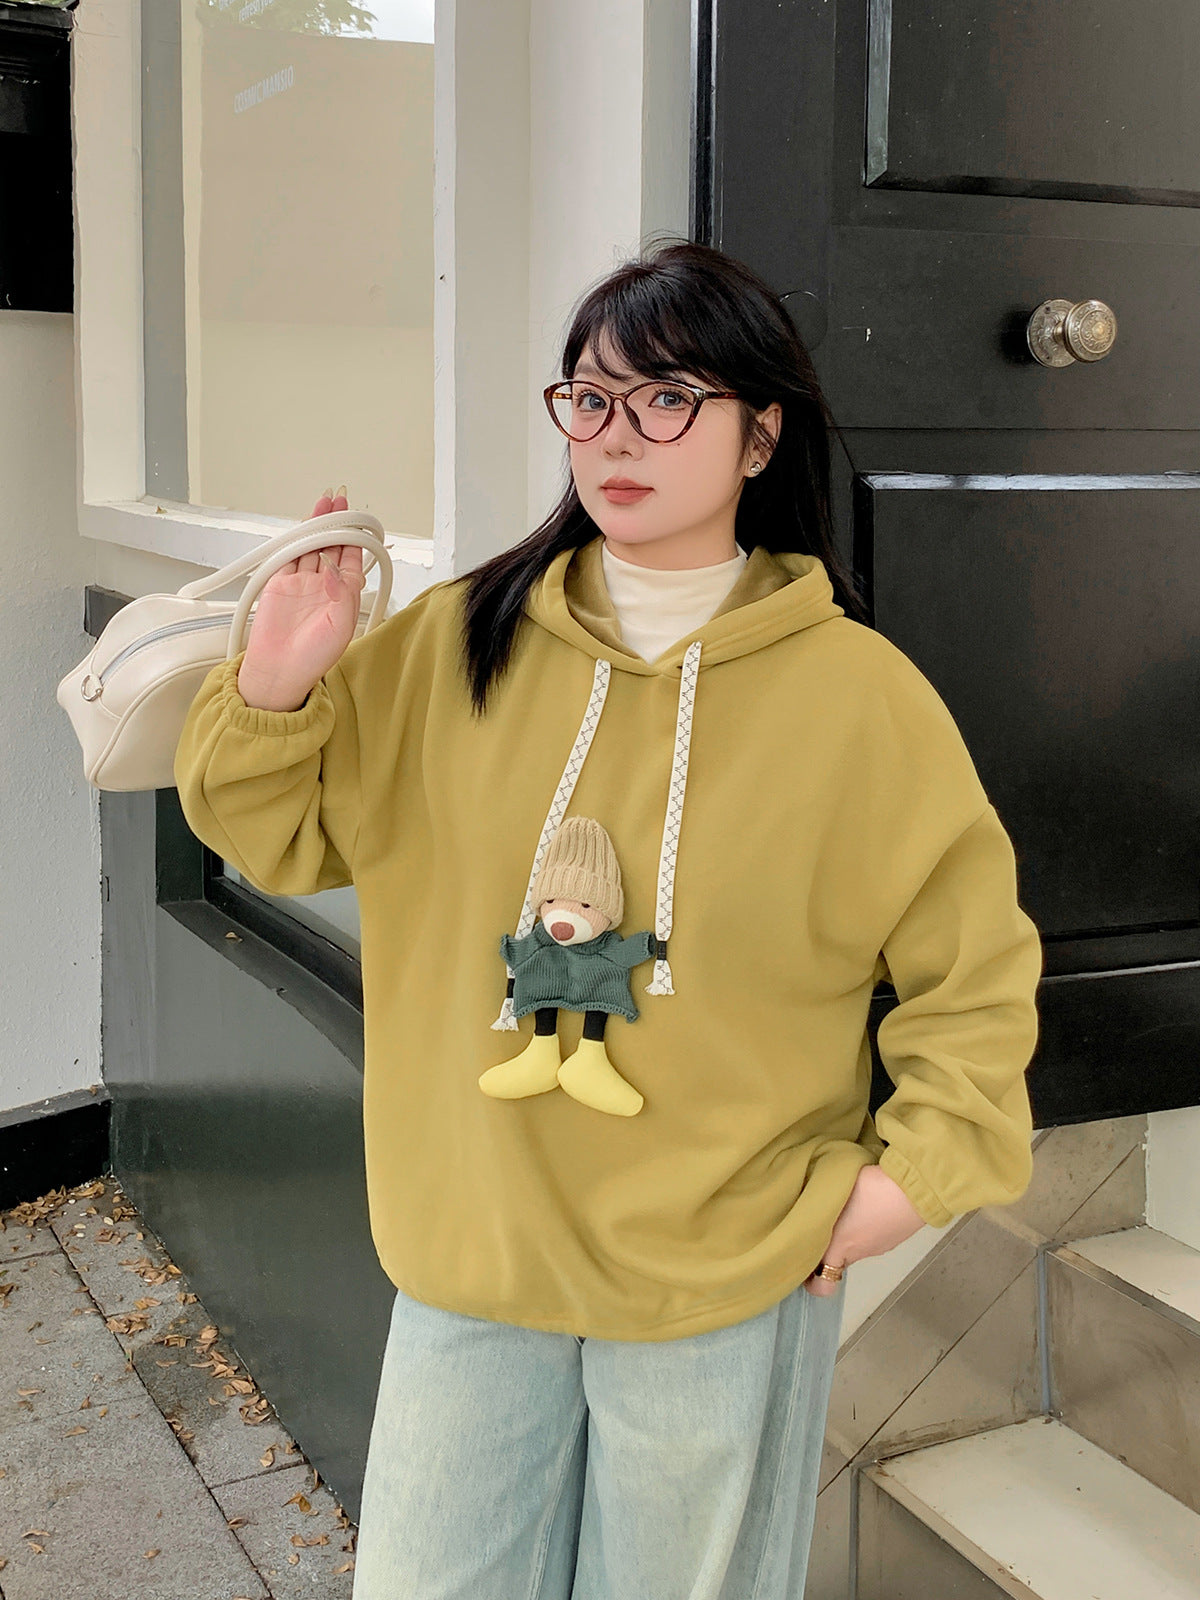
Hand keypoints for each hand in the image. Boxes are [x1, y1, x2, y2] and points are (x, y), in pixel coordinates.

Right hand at [237, 485, 366, 710]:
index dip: (356, 538)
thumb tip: (334, 567)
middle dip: (337, 523)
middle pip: (331, 545)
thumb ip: (341, 594)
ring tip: (325, 504)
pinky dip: (295, 538)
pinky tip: (303, 524)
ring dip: (318, 525)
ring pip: (311, 546)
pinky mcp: (279, 582)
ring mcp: (301, 582)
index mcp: (343, 595)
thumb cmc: (313, 658)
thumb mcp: (341, 626)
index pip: (352, 558)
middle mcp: (323, 586)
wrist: (280, 670)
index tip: (361, 521)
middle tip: (341, 501)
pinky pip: (288, 554)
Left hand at [802, 1163, 926, 1296]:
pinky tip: (866, 1205)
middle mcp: (859, 1252)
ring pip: (856, 1247)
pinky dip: (866, 1226)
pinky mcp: (893, 1237)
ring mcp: (878, 1246)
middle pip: (837, 1261)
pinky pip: (872, 1237)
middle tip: (816, 1226)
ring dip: (847, 1234)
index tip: (802, 1268)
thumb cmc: (873, 1190)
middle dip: (826, 1249)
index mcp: (841, 1246)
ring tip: (842, 1208)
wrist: (913, 1189)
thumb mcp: (835, 1191)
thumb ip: (818, 1203)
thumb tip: (807, 1207)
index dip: (811, 1281)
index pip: (823, 1283)